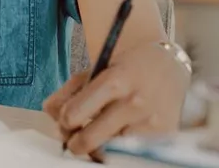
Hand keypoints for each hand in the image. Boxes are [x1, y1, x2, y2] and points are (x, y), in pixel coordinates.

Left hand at [43, 41, 190, 159]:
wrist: (168, 65)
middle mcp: (134, 103)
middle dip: (76, 143)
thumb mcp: (94, 70)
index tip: (66, 122)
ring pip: (111, 150)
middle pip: (91, 139)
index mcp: (114, 81)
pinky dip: (121, 149)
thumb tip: (50, 113)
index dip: (65, 122)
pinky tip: (118, 138)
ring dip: (99, 148)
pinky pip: (132, 153)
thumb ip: (68, 91)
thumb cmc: (124, 68)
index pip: (76, 113)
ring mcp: (151, 122)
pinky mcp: (165, 136)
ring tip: (98, 137)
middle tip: (74, 141)